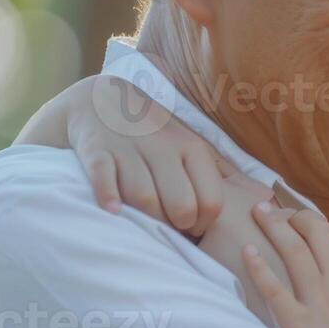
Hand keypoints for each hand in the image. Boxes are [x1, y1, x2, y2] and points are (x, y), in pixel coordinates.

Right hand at [66, 76, 234, 236]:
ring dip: (146, 218)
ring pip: (145, 198)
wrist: (103, 100)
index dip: (203, 224)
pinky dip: (108, 197)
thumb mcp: (187, 147)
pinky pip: (104, 179)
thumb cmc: (154, 137)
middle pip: (181, 205)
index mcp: (192, 148)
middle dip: (176, 226)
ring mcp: (129, 147)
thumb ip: (206, 178)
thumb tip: (231, 216)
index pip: (212, 200)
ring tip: (144, 221)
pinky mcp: (96, 149)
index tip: (191, 226)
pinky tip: (113, 210)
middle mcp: (164, 146)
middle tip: (168, 227)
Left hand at [242, 203, 328, 327]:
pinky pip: (275, 288)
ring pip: (296, 250)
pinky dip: (259, 267)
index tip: (310, 220)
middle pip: (318, 231)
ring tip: (259, 211)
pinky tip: (246, 251)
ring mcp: (318, 300)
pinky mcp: (297, 323)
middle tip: (276, 209)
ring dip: (275, 226)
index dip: (327, 220)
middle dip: (296, 214)